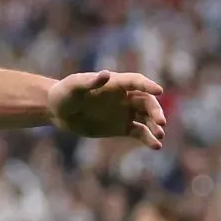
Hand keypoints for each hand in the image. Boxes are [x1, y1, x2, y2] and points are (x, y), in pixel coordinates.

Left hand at [47, 70, 165, 146]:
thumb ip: (90, 82)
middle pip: (146, 101)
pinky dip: (148, 138)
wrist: (59, 111)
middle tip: (161, 122)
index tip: (159, 91)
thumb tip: (106, 74)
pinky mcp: (122, 127)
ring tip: (160, 134)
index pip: (136, 82)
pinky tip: (156, 146)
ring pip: (146, 117)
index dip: (148, 85)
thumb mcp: (74, 86)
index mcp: (116, 83)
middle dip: (155, 111)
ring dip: (155, 125)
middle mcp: (125, 96)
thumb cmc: (65, 93)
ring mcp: (125, 112)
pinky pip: (139, 132)